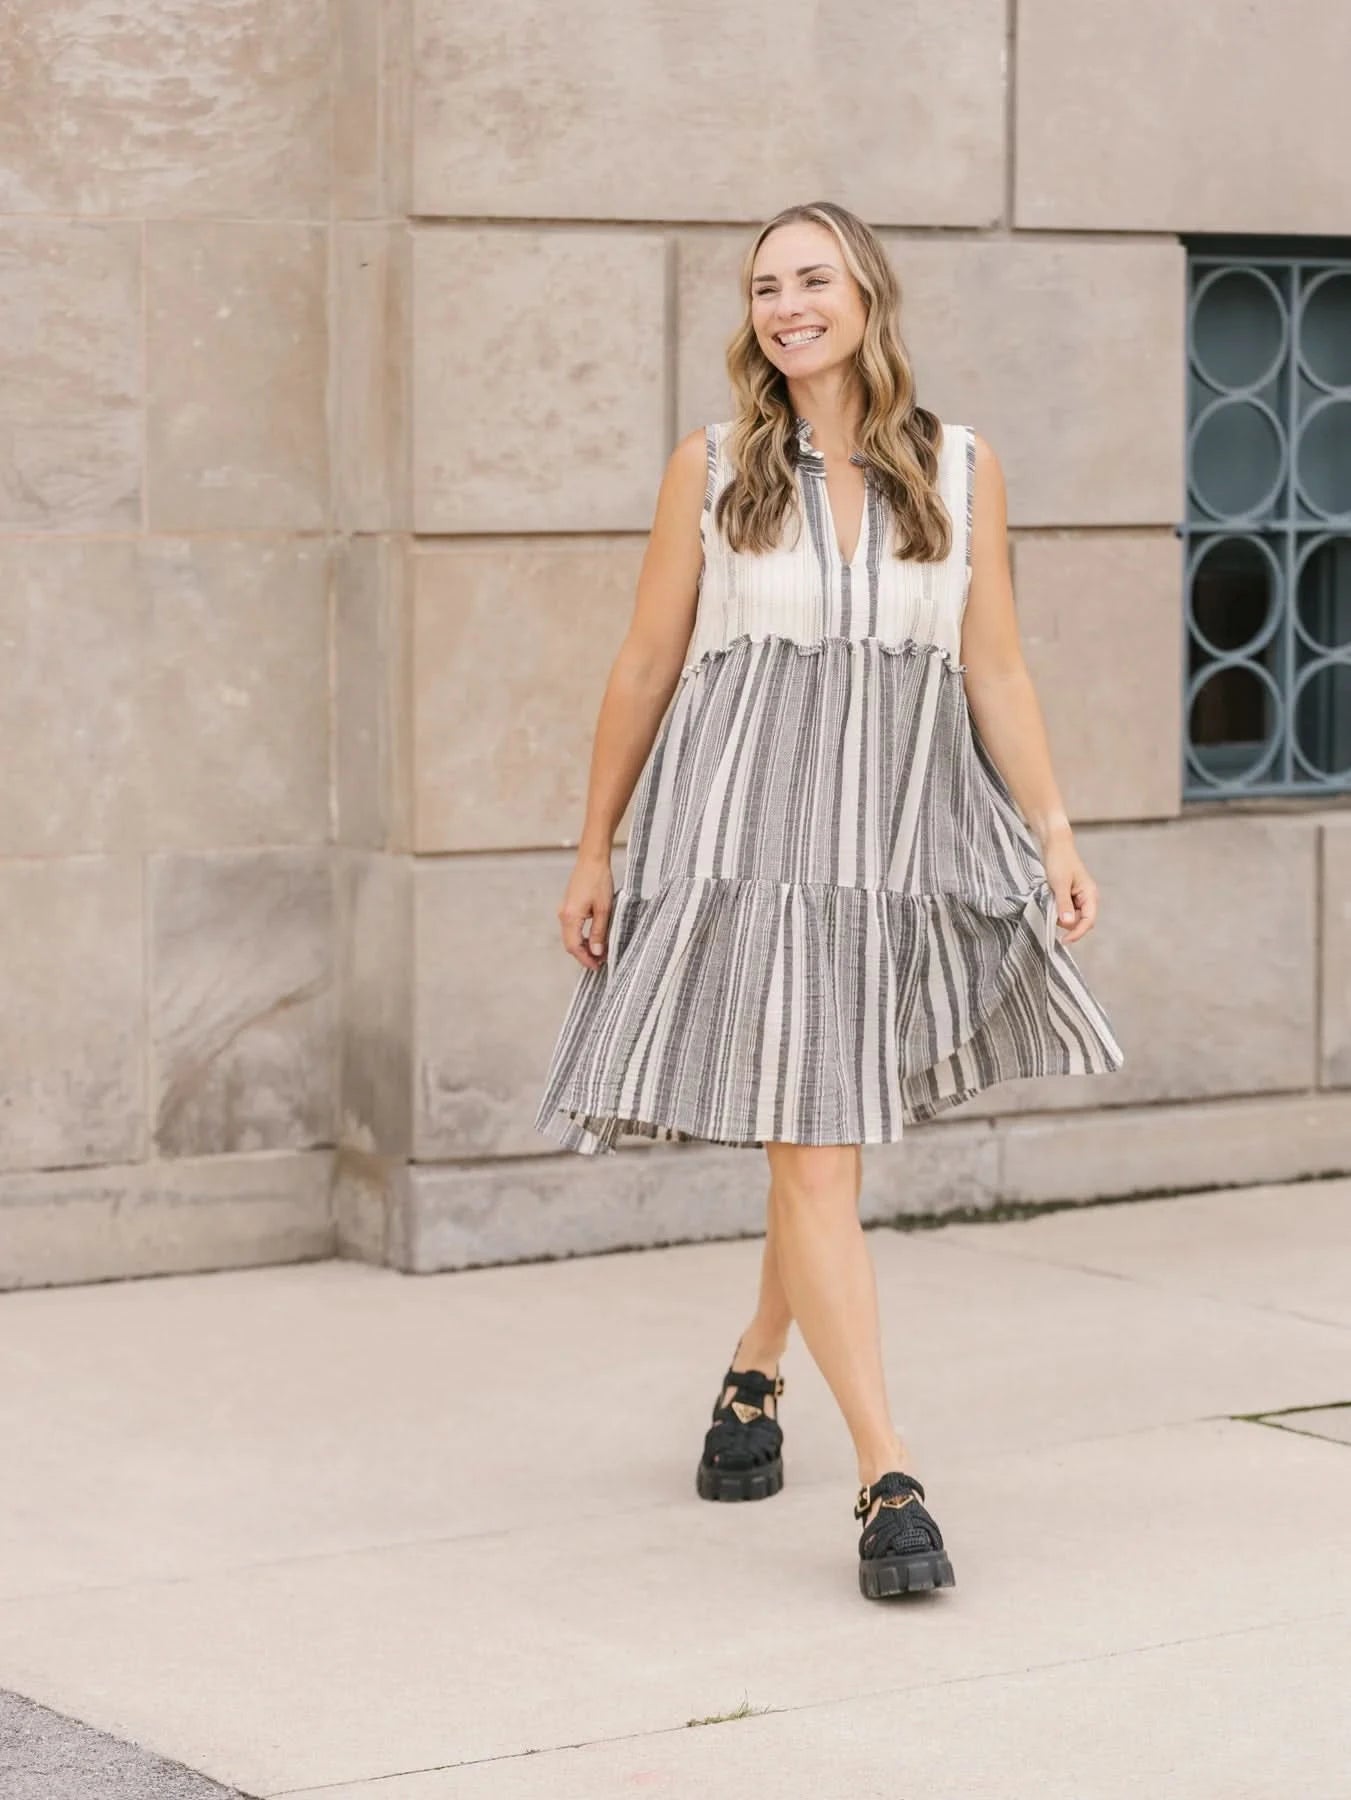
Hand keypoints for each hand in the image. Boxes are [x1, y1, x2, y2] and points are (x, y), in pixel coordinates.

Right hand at [557, 852, 613, 969]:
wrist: (591, 860)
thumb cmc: (598, 881)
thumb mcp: (603, 909)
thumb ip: (599, 932)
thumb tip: (597, 952)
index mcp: (570, 917)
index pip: (574, 947)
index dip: (585, 959)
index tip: (597, 966)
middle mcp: (563, 915)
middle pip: (570, 944)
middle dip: (584, 955)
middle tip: (600, 962)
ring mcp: (564, 911)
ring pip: (570, 936)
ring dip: (583, 946)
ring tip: (599, 952)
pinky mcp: (568, 906)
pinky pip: (571, 928)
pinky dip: (581, 936)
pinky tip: (593, 938)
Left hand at [1042, 836, 1098, 945]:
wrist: (1055, 845)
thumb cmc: (1059, 861)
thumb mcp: (1059, 884)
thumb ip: (1064, 904)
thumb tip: (1068, 923)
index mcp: (1090, 895)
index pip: (1088, 921)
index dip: (1077, 933)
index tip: (1064, 940)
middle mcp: (1088, 897)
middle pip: (1080, 921)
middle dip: (1067, 922)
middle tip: (1052, 911)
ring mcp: (1080, 897)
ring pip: (1072, 916)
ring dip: (1061, 915)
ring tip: (1051, 900)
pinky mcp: (1071, 895)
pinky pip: (1066, 909)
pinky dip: (1058, 909)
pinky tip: (1051, 899)